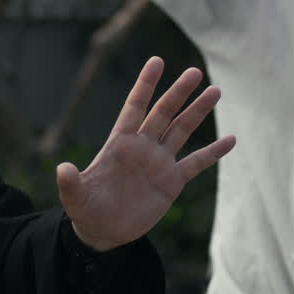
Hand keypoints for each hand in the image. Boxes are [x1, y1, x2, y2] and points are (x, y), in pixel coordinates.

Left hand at [56, 57, 236, 251]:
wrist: (104, 232)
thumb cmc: (86, 210)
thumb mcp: (75, 198)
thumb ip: (70, 183)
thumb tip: (62, 168)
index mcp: (120, 143)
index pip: (135, 107)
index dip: (145, 84)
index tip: (156, 61)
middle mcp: (142, 147)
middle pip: (163, 113)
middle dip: (178, 93)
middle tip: (195, 72)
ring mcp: (159, 162)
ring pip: (182, 131)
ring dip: (198, 112)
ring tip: (215, 91)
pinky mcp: (172, 182)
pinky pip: (196, 163)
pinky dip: (213, 152)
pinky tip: (231, 139)